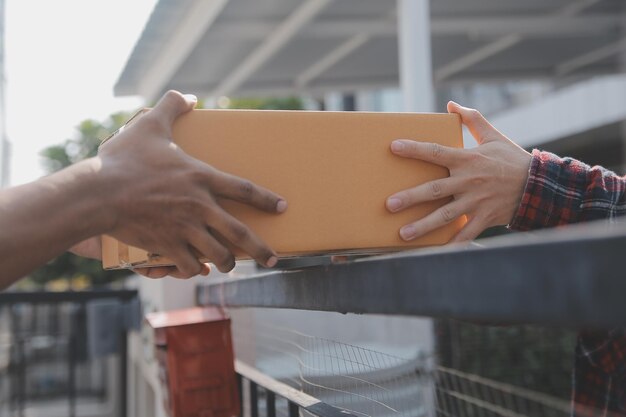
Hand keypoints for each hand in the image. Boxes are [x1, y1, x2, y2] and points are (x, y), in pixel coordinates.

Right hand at [94, 90, 286, 277]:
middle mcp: (200, 206)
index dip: (267, 199)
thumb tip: (189, 96)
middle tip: (273, 258)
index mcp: (202, 177)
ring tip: (229, 265)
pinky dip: (194, 269)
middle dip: (260, 249)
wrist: (99, 192)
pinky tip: (196, 269)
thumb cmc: (126, 159)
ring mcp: (185, 228)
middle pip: (240, 233)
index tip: (282, 207)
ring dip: (227, 262)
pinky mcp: (167, 245)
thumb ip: (172, 106)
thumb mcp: (150, 124)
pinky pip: (188, 265)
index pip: (245, 189)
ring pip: (218, 254)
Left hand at [386, 101, 531, 242]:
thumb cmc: (512, 159)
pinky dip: (452, 245)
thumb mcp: (493, 136)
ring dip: (423, 225)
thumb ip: (472, 119)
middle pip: (434, 190)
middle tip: (389, 204)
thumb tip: (451, 104)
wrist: (539, 184)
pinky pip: (466, 233)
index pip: (436, 152)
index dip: (414, 149)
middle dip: (410, 197)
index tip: (393, 147)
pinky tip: (435, 253)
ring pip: (445, 215)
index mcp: (467, 160)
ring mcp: (476, 202)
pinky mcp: (485, 218)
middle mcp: (468, 181)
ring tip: (403, 234)